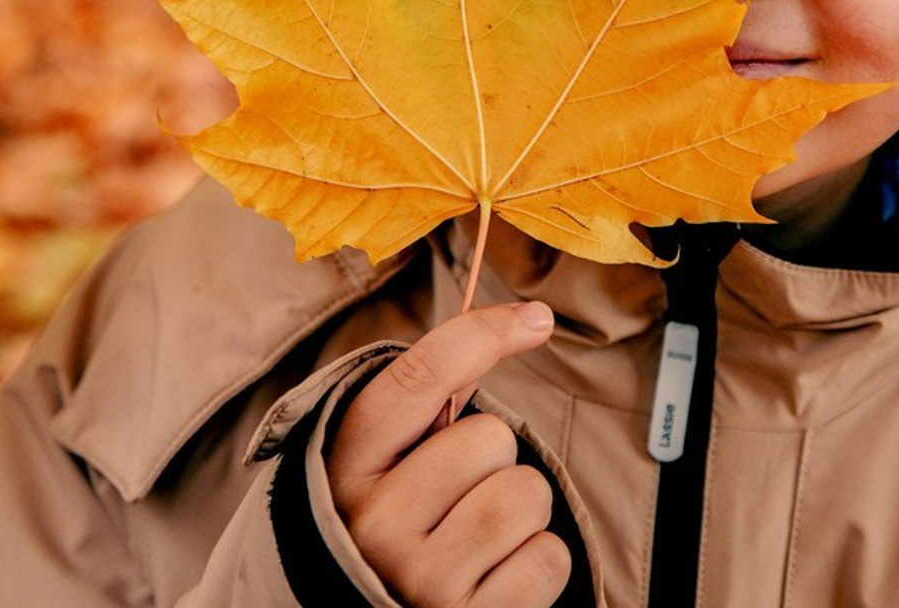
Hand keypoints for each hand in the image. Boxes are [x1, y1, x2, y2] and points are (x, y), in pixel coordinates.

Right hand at [327, 301, 571, 606]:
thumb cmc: (399, 517)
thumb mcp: (391, 455)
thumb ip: (439, 389)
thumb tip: (534, 318)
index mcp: (350, 465)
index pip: (420, 376)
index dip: (484, 333)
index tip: (536, 318)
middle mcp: (375, 524)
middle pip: (491, 439)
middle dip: (496, 461)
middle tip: (461, 495)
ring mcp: (419, 580)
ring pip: (526, 495)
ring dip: (520, 511)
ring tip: (478, 538)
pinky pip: (548, 558)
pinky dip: (536, 563)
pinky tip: (493, 576)